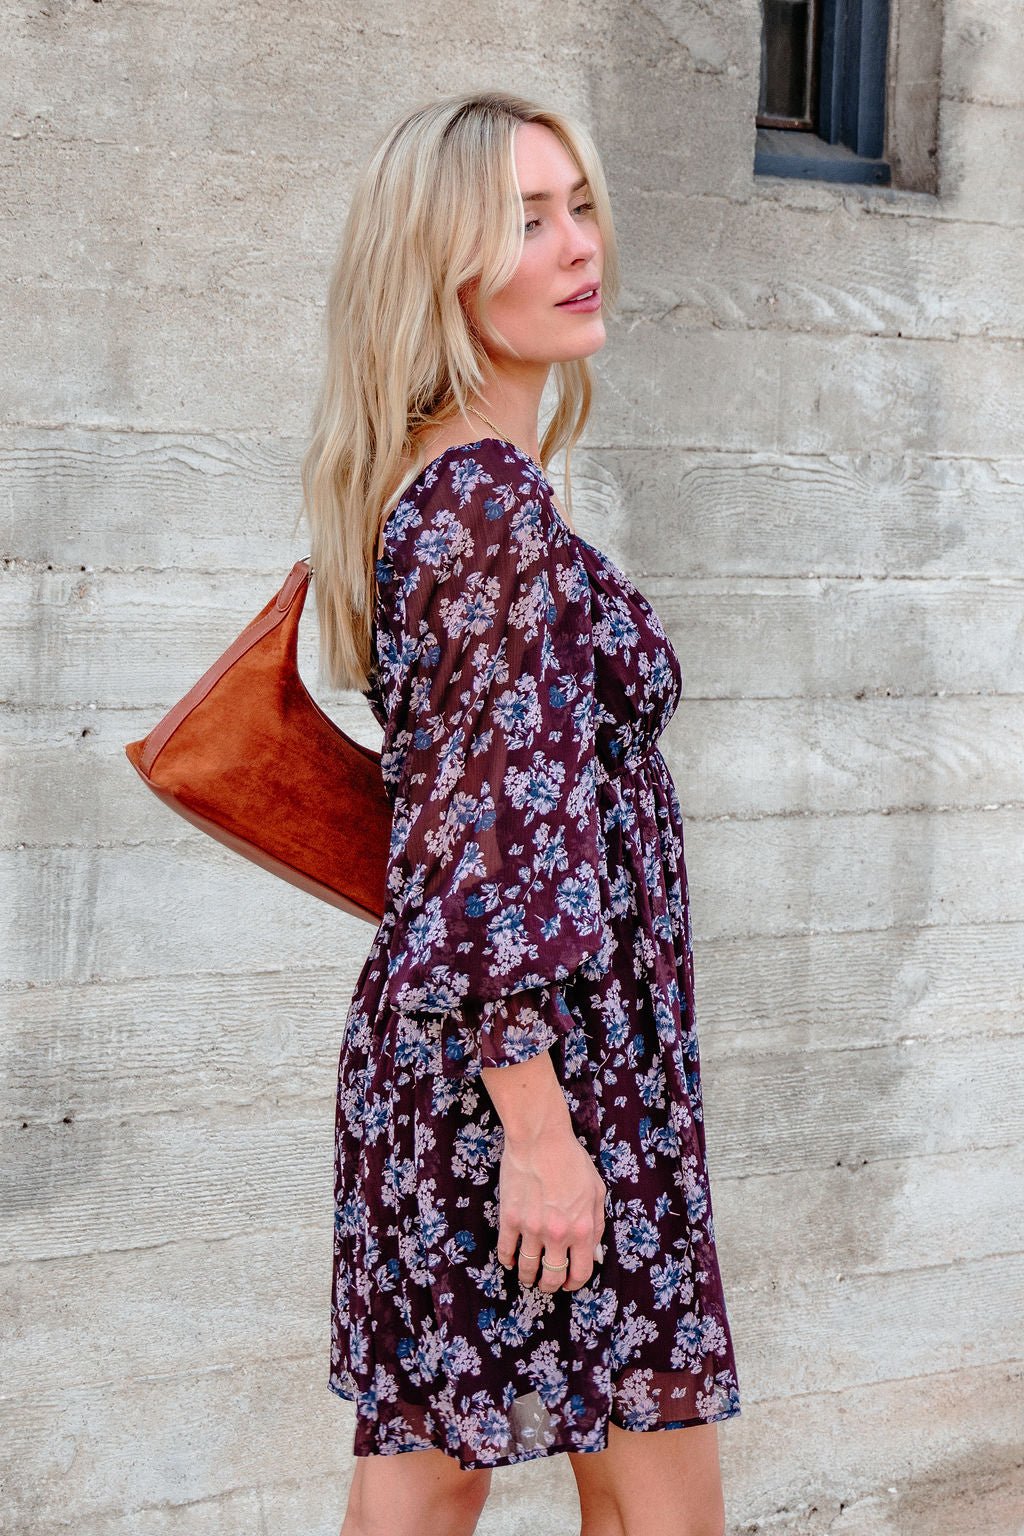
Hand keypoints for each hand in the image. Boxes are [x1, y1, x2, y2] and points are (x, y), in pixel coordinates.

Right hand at [495, 1124, 606, 1292]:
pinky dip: (508, 1260)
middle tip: (548, 1283)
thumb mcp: (597, 1192)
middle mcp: (558, 1234)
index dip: (575, 1283)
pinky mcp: (510, 1218)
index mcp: (583, 1229)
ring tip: (528, 1276)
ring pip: (528, 1269)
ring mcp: (531, 1228)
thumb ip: (597, 1225)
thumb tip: (593, 1253)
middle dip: (551, 1285)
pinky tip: (510, 1260)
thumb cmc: (571, 1161)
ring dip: (528, 1278)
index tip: (569, 1283)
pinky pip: (505, 1251)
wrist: (540, 1139)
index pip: (581, 1271)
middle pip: (553, 1277)